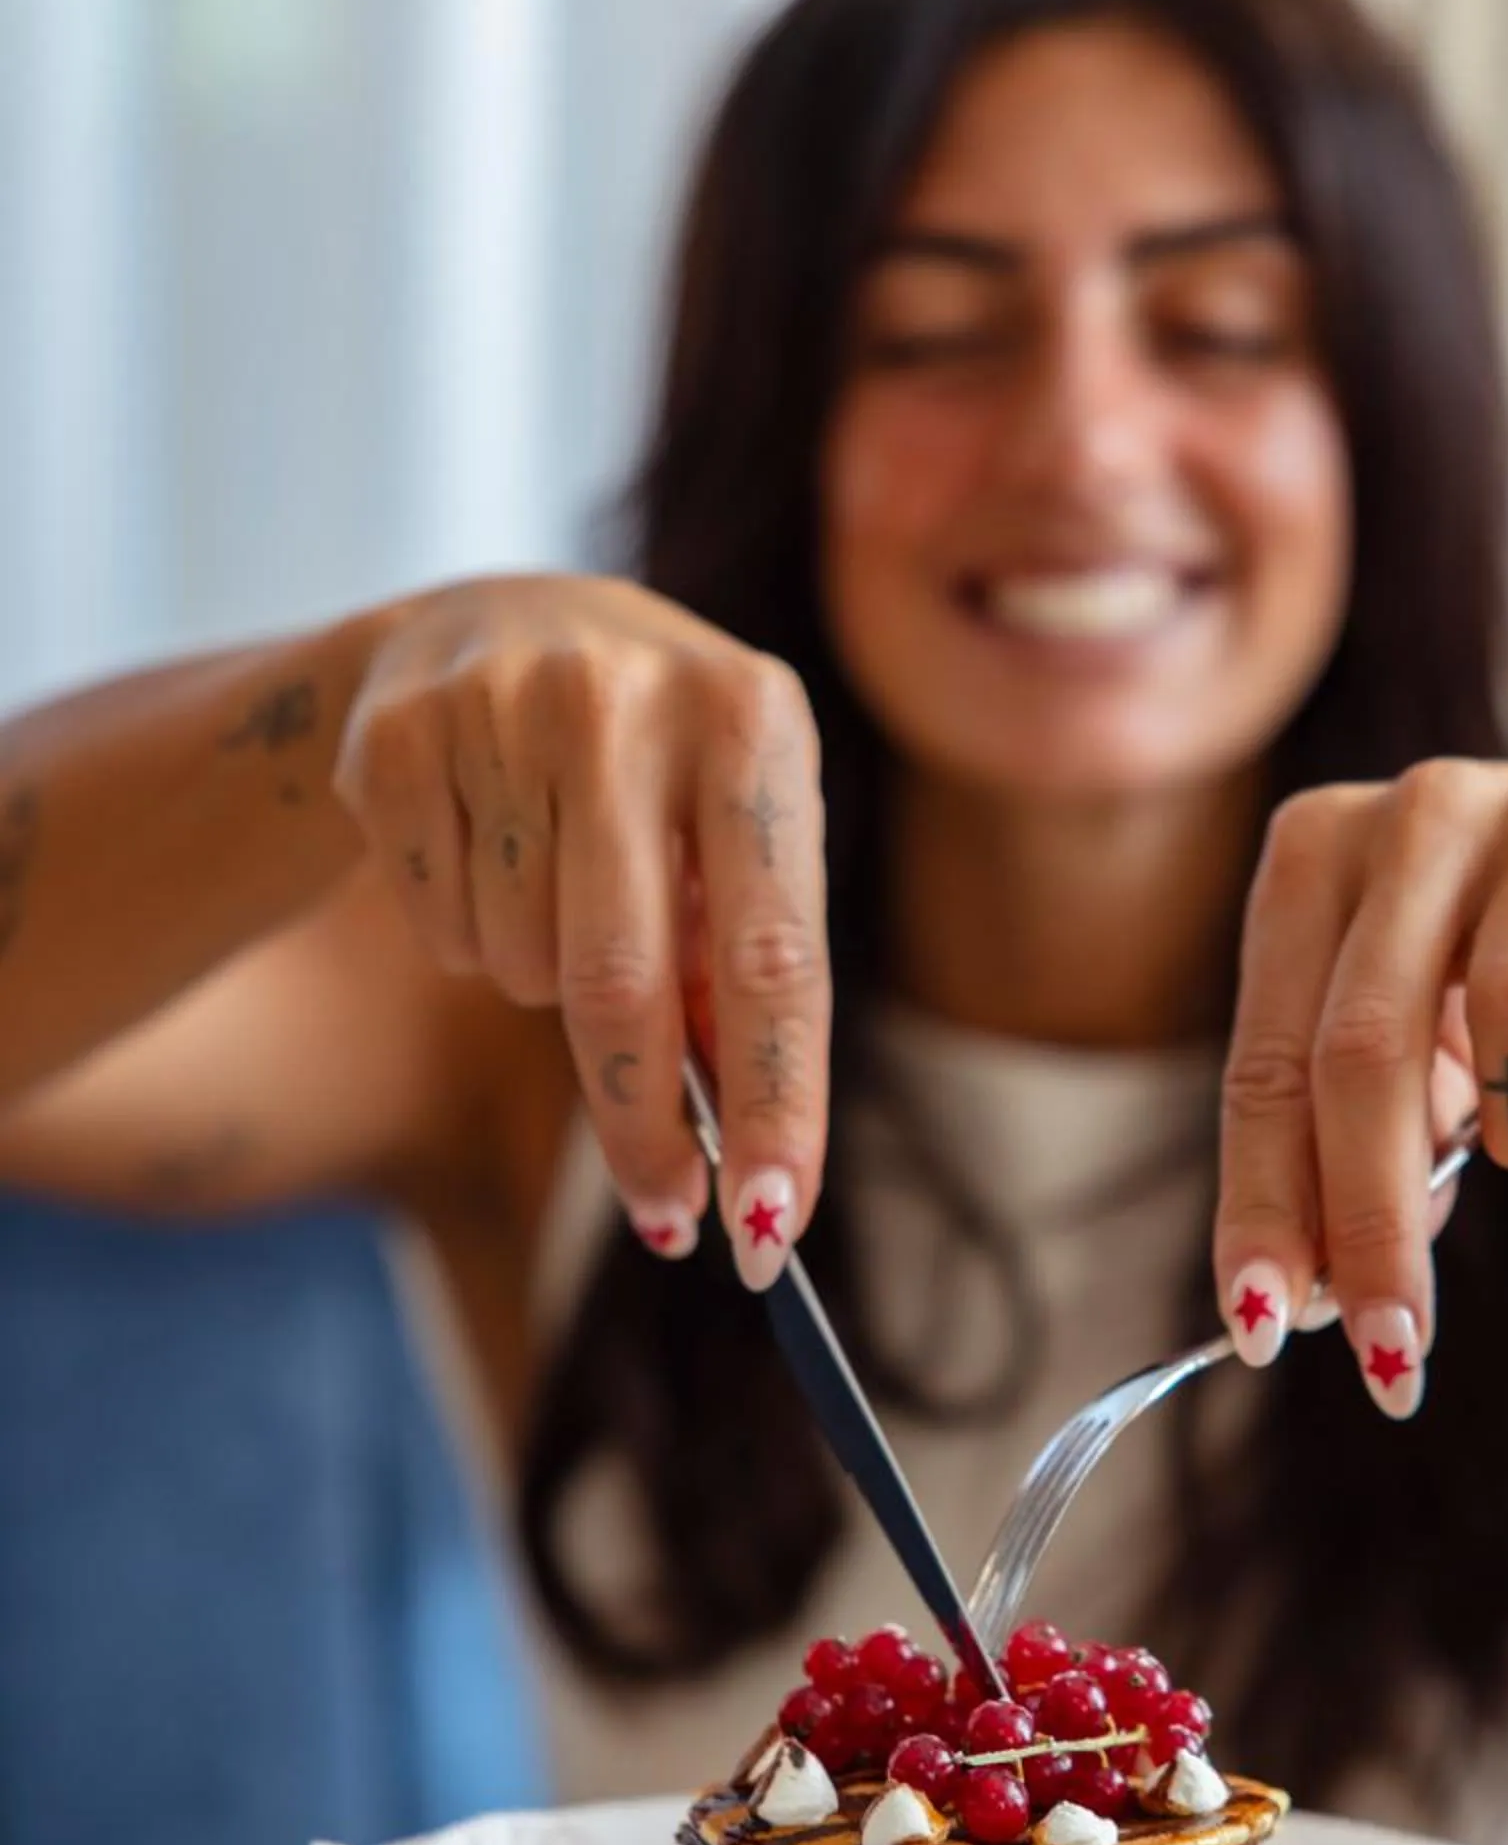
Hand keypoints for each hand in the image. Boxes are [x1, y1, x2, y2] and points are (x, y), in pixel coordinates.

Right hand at [334, 574, 825, 1284]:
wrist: (493, 622)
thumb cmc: (657, 767)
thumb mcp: (731, 831)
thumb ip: (742, 968)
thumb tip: (750, 1163)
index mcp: (751, 718)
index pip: (775, 953)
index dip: (776, 1100)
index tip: (772, 1222)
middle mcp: (627, 699)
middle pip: (620, 983)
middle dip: (644, 1126)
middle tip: (666, 1216)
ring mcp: (498, 707)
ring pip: (522, 965)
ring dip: (544, 985)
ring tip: (558, 896)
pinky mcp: (395, 737)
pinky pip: (441, 930)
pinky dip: (468, 938)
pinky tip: (485, 856)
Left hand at [1214, 761, 1507, 1409]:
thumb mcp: (1409, 1049)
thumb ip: (1345, 1150)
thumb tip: (1307, 1298)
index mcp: (1312, 855)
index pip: (1268, 1064)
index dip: (1264, 1205)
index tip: (1258, 1326)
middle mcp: (1414, 809)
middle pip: (1364, 1050)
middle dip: (1373, 1223)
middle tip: (1394, 1349)